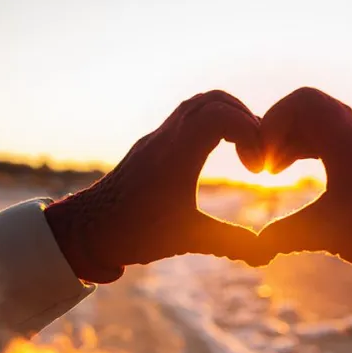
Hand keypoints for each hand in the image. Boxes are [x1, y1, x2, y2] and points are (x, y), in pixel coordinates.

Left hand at [45, 91, 269, 281]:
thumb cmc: (134, 233)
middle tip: (254, 152)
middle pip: (214, 99)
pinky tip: (214, 155)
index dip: (250, 131)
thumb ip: (229, 242)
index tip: (254, 166)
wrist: (86, 230)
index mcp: (177, 154)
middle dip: (244, 119)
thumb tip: (264, 253)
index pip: (221, 114)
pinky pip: (185, 118)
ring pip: (198, 104)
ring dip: (226, 118)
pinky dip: (208, 125)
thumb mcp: (188, 239)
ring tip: (240, 151)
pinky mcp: (150, 146)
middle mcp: (166, 138)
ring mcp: (156, 138)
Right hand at [258, 87, 351, 297]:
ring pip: (317, 124)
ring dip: (291, 140)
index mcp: (346, 140)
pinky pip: (328, 140)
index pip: (302, 102)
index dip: (272, 124)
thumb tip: (258, 243)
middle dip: (278, 130)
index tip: (265, 161)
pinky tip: (294, 176)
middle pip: (306, 108)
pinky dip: (306, 149)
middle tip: (265, 163)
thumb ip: (287, 233)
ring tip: (275, 170)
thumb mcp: (328, 232)